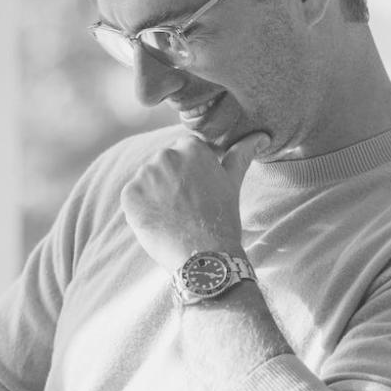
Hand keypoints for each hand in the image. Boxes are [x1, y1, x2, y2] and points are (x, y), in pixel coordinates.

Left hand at [120, 132, 264, 269]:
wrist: (204, 255)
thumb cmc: (221, 218)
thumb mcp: (232, 182)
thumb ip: (241, 154)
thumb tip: (261, 136)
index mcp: (191, 147)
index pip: (185, 151)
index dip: (191, 172)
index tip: (198, 190)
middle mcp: (165, 155)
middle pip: (164, 163)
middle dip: (173, 180)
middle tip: (187, 206)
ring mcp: (145, 174)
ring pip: (148, 179)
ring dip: (156, 193)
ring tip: (174, 214)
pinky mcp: (129, 194)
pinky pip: (133, 196)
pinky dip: (142, 207)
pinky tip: (159, 220)